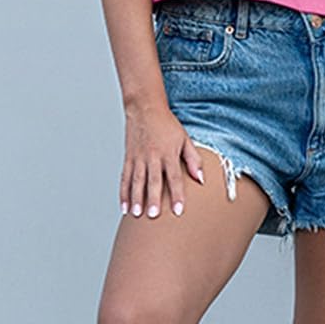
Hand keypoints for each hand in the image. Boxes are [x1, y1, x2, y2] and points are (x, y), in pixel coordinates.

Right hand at [121, 104, 204, 218]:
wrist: (145, 108)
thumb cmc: (167, 124)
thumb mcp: (185, 139)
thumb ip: (193, 160)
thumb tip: (201, 179)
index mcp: (168, 153)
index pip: (174, 177)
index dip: (177, 194)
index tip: (178, 210)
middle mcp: (152, 156)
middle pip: (153, 181)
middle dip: (153, 199)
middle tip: (153, 215)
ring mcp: (138, 158)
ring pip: (137, 181)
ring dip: (136, 198)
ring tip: (137, 214)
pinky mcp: (128, 158)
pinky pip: (125, 178)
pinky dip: (124, 193)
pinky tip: (124, 207)